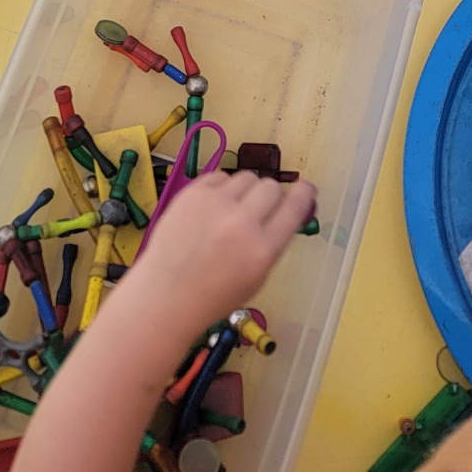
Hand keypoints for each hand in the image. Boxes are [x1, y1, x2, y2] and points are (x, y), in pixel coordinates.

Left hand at [129, 170, 317, 328]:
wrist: (166, 295)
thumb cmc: (215, 295)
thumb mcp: (257, 278)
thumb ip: (273, 243)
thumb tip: (287, 213)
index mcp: (263, 249)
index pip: (294, 207)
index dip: (303, 194)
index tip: (306, 187)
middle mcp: (242, 222)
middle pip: (271, 187)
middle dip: (270, 197)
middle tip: (259, 210)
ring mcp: (215, 204)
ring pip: (247, 178)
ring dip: (246, 191)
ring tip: (231, 211)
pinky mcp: (192, 194)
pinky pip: (220, 177)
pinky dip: (221, 189)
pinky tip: (212, 208)